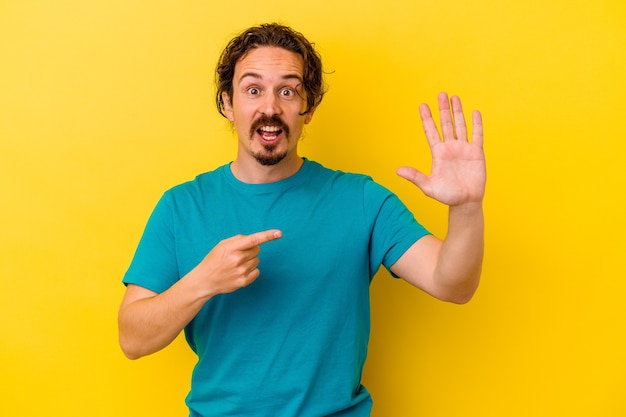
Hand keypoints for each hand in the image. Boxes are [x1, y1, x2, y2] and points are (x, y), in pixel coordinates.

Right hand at [194, 229, 281, 294]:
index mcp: (231, 248)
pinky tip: (240, 272)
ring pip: (257, 260)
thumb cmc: (214, 260)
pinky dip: (251, 270)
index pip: (253, 240)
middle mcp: (237, 260)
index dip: (267, 236)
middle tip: (238, 255)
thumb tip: (255, 240)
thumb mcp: (222, 245)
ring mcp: (241, 272)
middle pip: (257, 250)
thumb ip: (238, 239)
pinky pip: (257, 271)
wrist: (205, 280)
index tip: (279, 233)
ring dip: (250, 260)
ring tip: (236, 264)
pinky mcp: (244, 282)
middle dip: (250, 250)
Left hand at [396, 92, 485, 206]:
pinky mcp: (476, 153)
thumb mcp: (428, 186)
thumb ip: (415, 176)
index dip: (427, 119)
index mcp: (437, 153)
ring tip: (454, 98)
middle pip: (445, 124)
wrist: (465, 202)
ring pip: (460, 126)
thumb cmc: (446, 195)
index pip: (431, 131)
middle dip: (442, 109)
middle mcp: (450, 148)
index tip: (422, 106)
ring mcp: (463, 149)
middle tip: (440, 94)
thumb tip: (397, 171)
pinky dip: (476, 124)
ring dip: (457, 112)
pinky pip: (477, 135)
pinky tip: (474, 112)